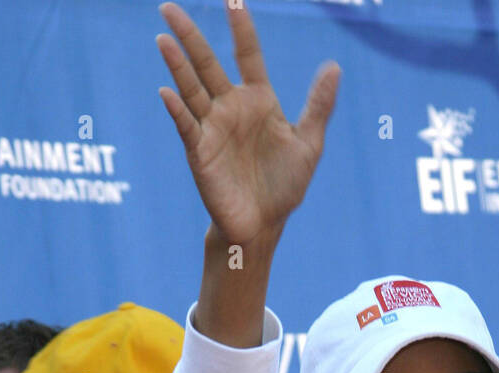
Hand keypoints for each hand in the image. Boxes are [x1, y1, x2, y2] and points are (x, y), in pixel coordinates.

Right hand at [156, 1, 339, 247]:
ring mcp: (212, 127)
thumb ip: (318, 106)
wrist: (263, 225)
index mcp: (259, 100)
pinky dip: (177, 110)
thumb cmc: (284, 187)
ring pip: (191, 88)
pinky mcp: (200, 151)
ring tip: (164, 37)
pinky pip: (186, 125)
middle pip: (207, 63)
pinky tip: (166, 92)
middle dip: (190, 35)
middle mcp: (231, 107)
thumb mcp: (308, 144)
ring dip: (177, 64)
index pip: (247, 54)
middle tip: (168, 5)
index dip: (241, 27)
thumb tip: (335, 66)